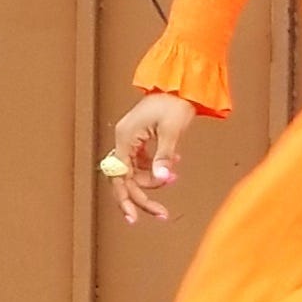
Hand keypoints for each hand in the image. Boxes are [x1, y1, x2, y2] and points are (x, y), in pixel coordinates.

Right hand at [104, 91, 196, 226]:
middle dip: (143, 197)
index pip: (120, 177)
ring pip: (135, 172)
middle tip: (162, 214)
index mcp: (126, 138)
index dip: (127, 199)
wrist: (180, 84)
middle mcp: (124, 140)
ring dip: (153, 180)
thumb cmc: (175, 103)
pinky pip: (143, 162)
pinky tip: (174, 163)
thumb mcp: (172, 131)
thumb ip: (164, 157)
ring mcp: (131, 139)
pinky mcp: (141, 139)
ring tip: (173, 178)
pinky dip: (156, 168)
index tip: (134, 218)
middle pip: (126, 179)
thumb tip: (163, 178)